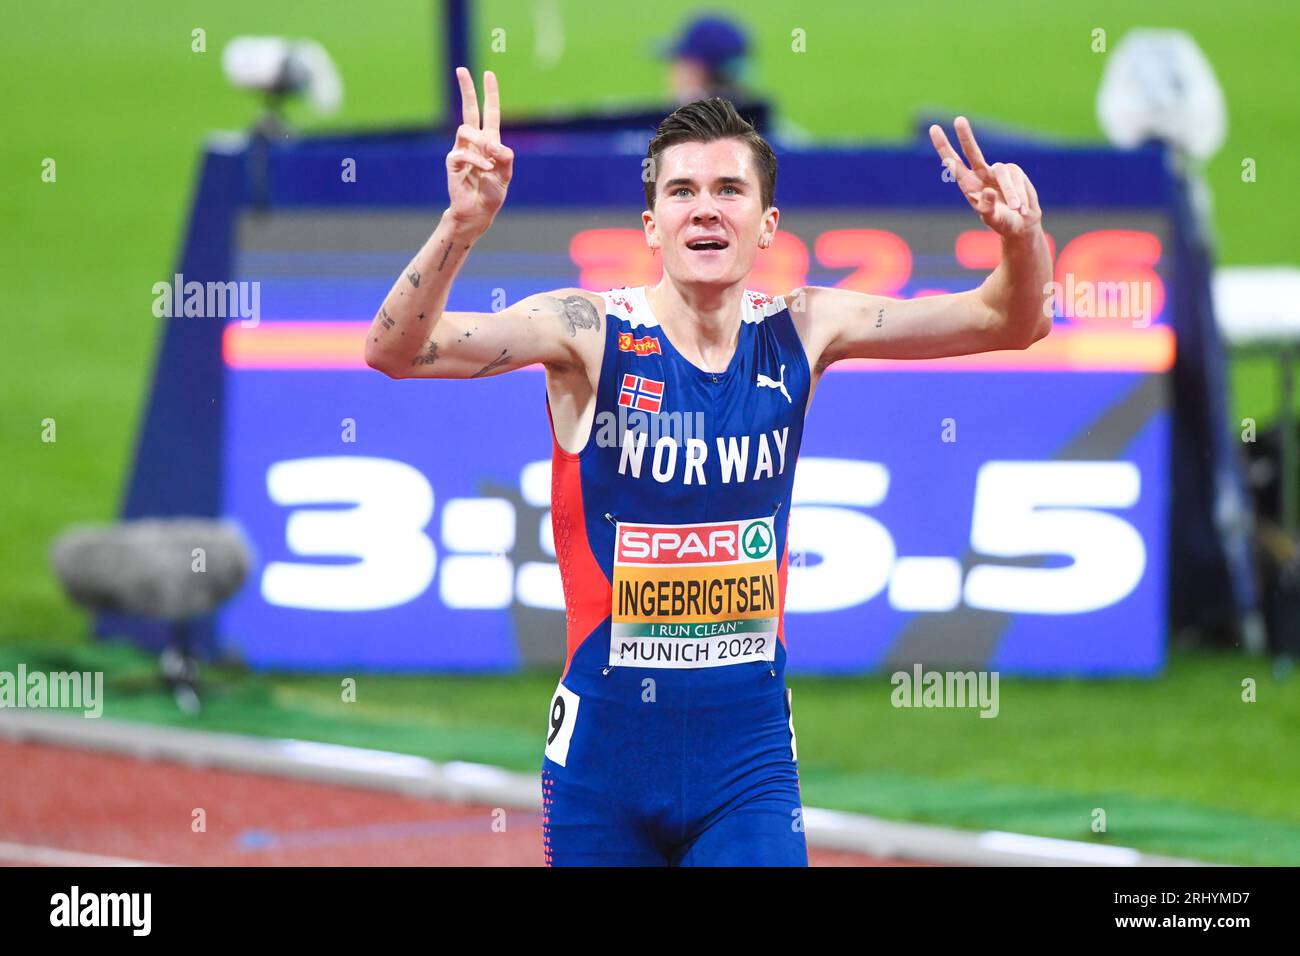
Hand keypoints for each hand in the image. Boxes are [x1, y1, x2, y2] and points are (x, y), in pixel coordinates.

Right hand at [446, 67, 513, 232]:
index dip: (490, 94)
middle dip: (466, 90)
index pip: (490, 113)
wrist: (478, 211)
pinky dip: (477, 159)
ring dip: (481, 142)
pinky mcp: (453, 161)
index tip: (488, 74)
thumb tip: (491, 143)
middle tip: (462, 70)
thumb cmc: (492, 192)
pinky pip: (463, 152)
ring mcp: (462, 149)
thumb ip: (505, 156)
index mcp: (490, 141)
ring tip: (489, 162)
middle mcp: (475, 142)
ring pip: (466, 129)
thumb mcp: (506, 174)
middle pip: (469, 110)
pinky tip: (485, 169)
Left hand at [929, 117, 1041, 237]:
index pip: (953, 164)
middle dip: (966, 136)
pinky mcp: (1013, 171)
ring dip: (1012, 193)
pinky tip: (1022, 207)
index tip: (934, 130)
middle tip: (959, 119)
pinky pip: (1016, 178)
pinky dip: (1020, 193)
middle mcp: (981, 174)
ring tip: (1017, 209)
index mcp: (968, 185)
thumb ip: (987, 207)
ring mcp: (997, 171)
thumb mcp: (992, 218)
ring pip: (1003, 174)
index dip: (944, 148)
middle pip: (972, 152)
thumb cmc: (1002, 221)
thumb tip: (988, 190)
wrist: (1022, 223)